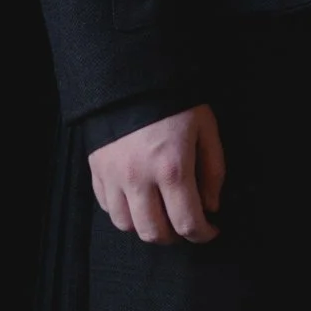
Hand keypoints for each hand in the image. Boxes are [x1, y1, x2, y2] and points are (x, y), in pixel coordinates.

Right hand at [88, 102, 225, 243]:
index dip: (203, 234)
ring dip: (146, 226)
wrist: (132, 74)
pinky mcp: (97, 170)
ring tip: (160, 212)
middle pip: (154, 232)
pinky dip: (123, 211)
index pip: (187, 223)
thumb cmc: (175, 100)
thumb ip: (213, 170)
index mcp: (172, 168)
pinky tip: (138, 199)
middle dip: (174, 236)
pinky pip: (107, 207)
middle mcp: (139, 179)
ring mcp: (114, 176)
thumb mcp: (206, 128)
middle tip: (185, 223)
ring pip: (127, 225)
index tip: (211, 230)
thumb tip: (211, 206)